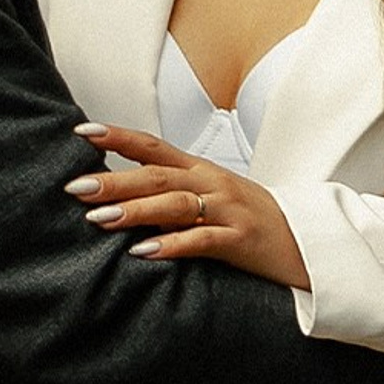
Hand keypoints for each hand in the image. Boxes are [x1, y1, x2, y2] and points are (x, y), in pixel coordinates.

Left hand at [68, 124, 310, 289]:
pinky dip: (172, 244)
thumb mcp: (211, 199)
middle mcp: (212, 183)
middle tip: (76, 187)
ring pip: (175, 204)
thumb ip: (171, 195)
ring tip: (99, 219)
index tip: (82, 132)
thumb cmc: (251, 220)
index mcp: (201, 170)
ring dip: (135, 210)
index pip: (153, 146)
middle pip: (157, 175)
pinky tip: (144, 251)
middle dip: (114, 179)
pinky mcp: (241, 239)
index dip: (118, 136)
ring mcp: (228, 209)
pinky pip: (202, 240)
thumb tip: (120, 199)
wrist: (307, 242)